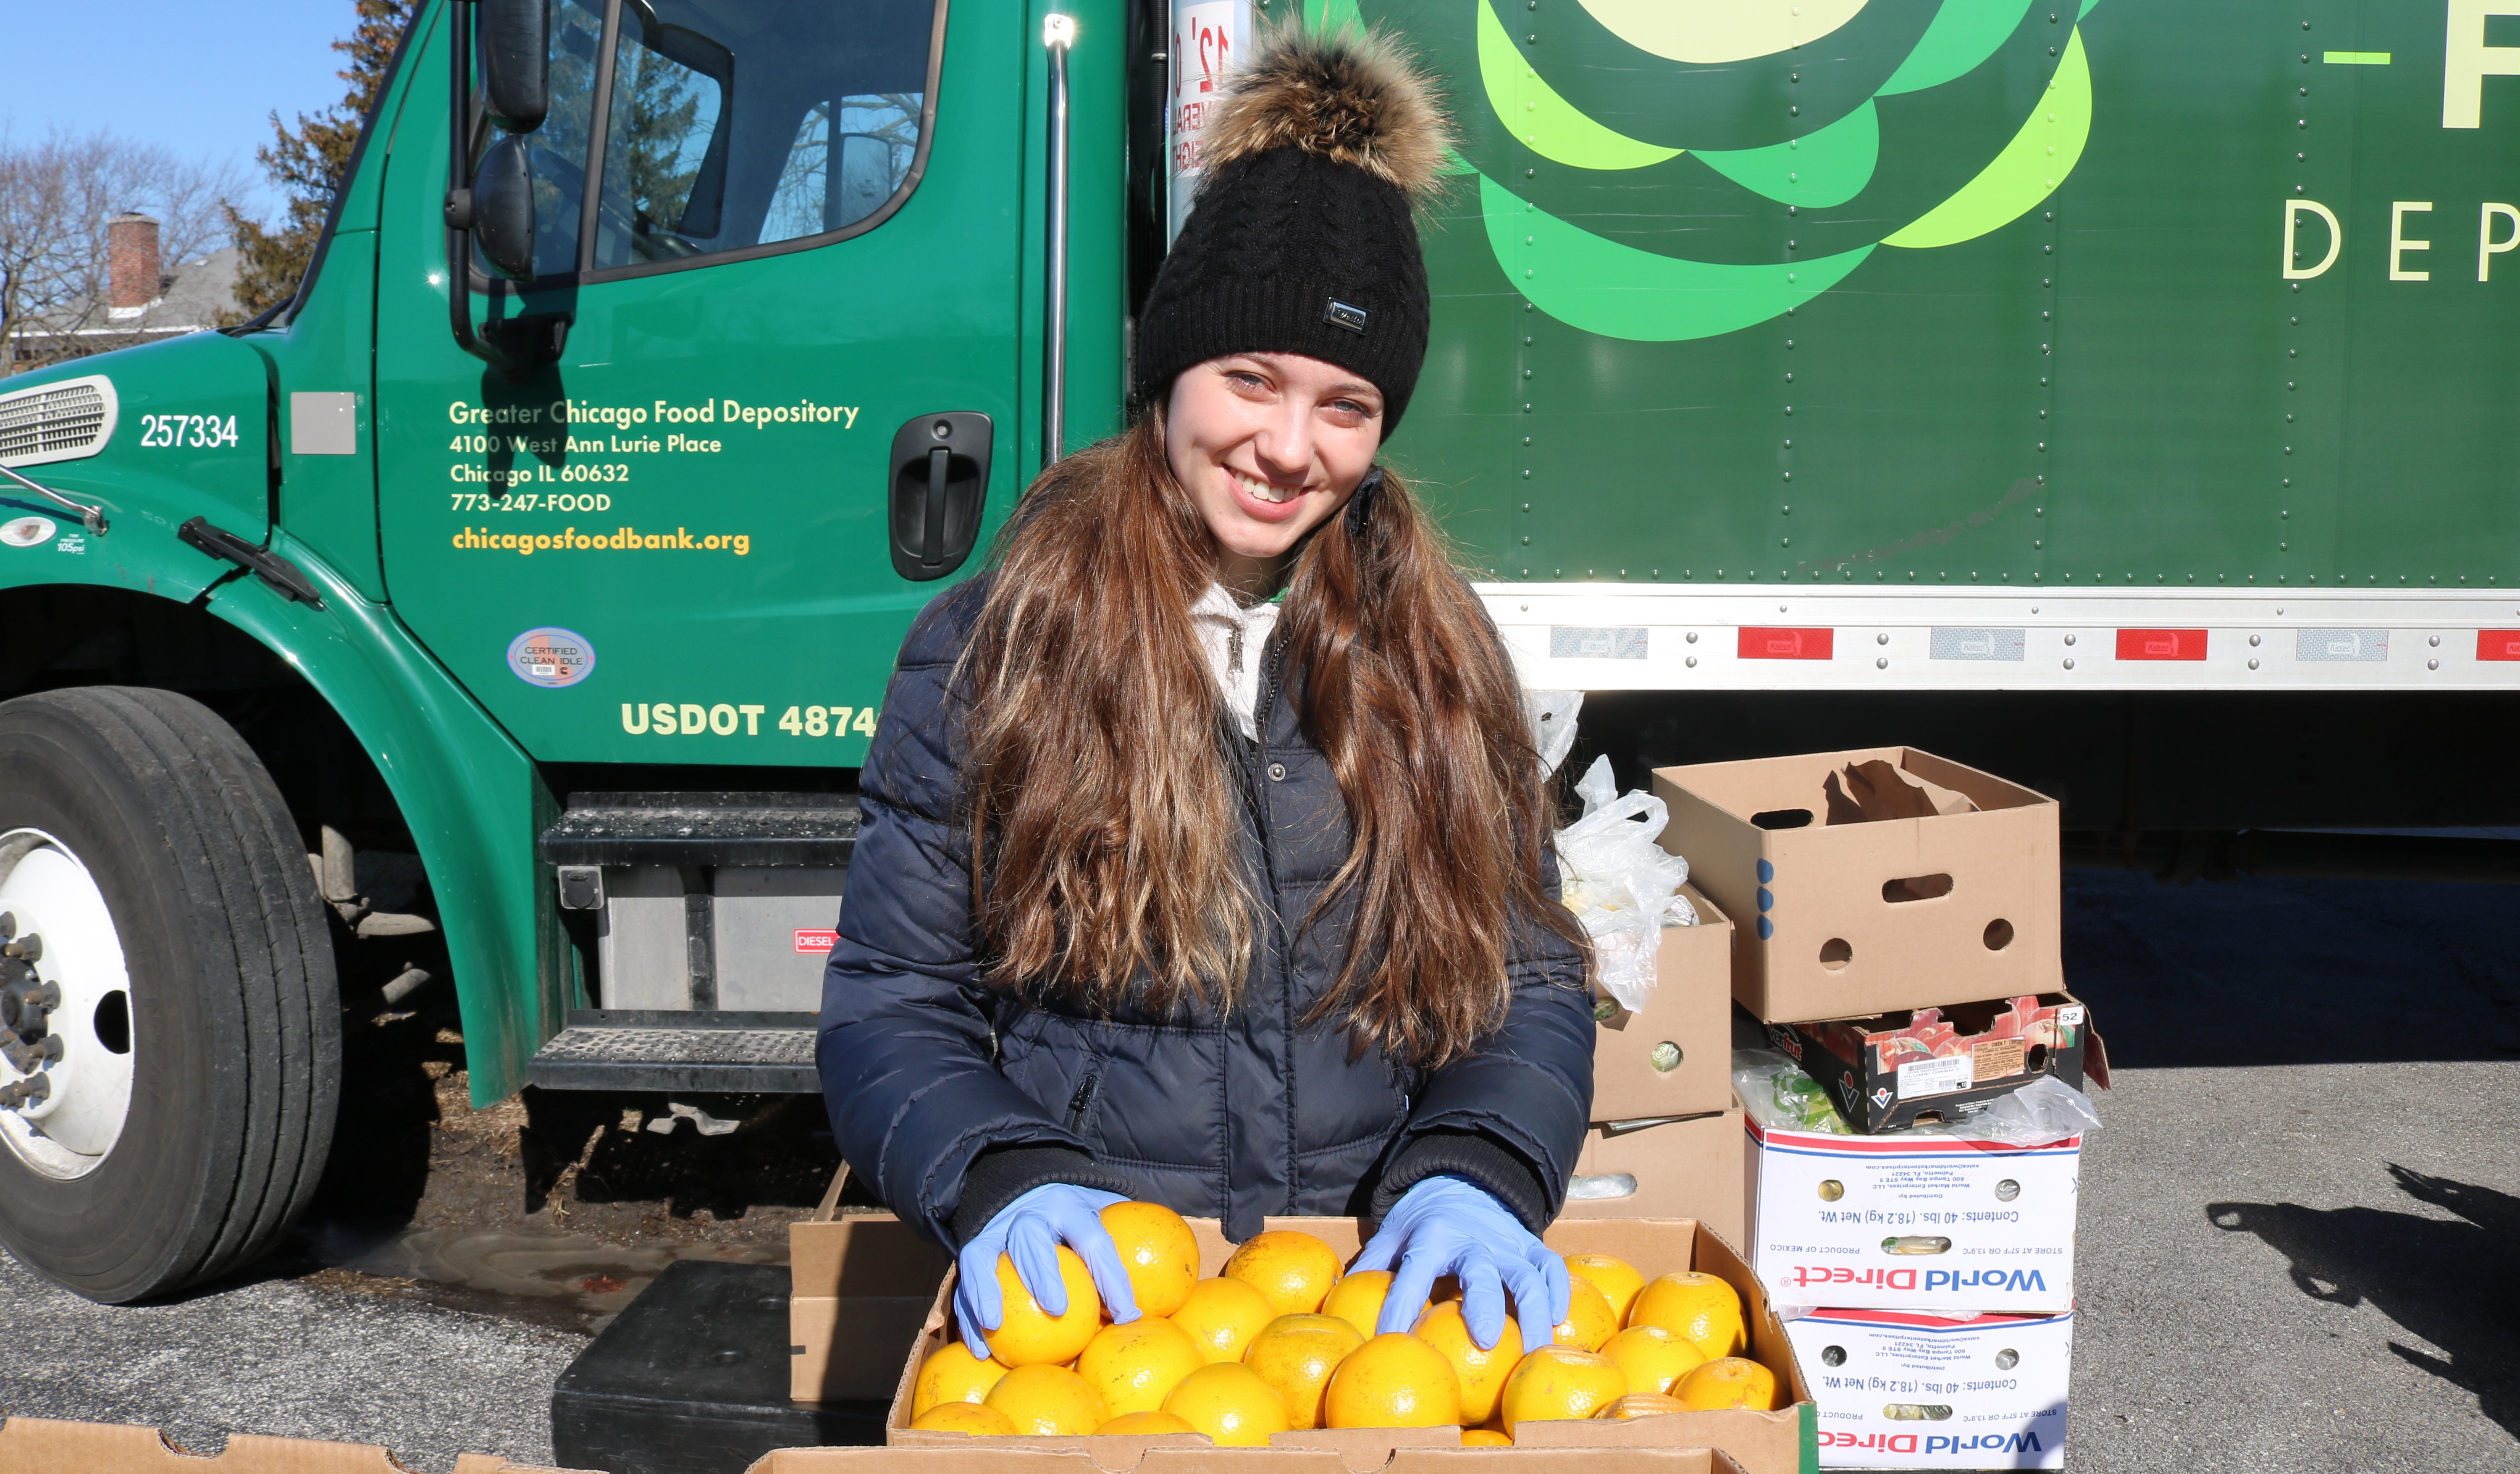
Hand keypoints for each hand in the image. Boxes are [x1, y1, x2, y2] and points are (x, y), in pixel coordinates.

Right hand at [952, 1182, 1140, 1359]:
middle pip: (1031, 1236)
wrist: (1025, 1185)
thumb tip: (1145, 1307)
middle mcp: (1028, 1213)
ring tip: (995, 1328)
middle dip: (1042, 1271)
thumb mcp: (1104, 1213)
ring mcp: (995, 1231)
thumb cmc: (1074, 1215)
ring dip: (986, 1291)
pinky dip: (968, 1315)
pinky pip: (964, 1281)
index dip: (1110, 1275)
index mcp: (1068, 1205)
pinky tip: (979, 1349)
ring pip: (983, 1256)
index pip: (1093, 1236)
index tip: (1126, 1314)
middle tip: (1057, 1307)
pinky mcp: (973, 1249)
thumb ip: (1124, 1247)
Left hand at [1351, 1175, 1568, 1351]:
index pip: (1412, 1273)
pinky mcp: (1531, 1243)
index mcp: (1431, 1235)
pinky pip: (1551, 1265)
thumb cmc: (1422, 1221)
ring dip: (1535, 1311)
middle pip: (1480, 1271)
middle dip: (1483, 1305)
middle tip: (1484, 1340)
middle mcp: (1472, 1238)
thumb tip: (1339, 1308)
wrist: (1463, 1179)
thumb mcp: (1391, 1234)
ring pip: (1527, 1275)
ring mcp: (1506, 1241)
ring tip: (1537, 1351)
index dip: (1399, 1306)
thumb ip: (1370, 1267)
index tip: (1390, 1340)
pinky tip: (1562, 1321)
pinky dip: (1560, 1290)